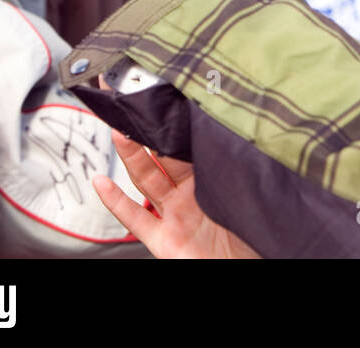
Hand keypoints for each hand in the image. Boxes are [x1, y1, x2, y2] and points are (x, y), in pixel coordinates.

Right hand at [92, 75, 259, 257]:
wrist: (248, 266)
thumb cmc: (259, 232)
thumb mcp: (251, 187)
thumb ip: (242, 162)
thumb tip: (247, 126)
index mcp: (213, 176)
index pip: (190, 143)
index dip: (176, 122)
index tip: (166, 94)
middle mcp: (191, 193)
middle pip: (162, 156)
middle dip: (147, 130)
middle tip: (133, 101)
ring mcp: (174, 215)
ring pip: (146, 178)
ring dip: (131, 155)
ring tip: (118, 129)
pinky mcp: (163, 240)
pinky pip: (135, 219)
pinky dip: (116, 201)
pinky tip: (100, 183)